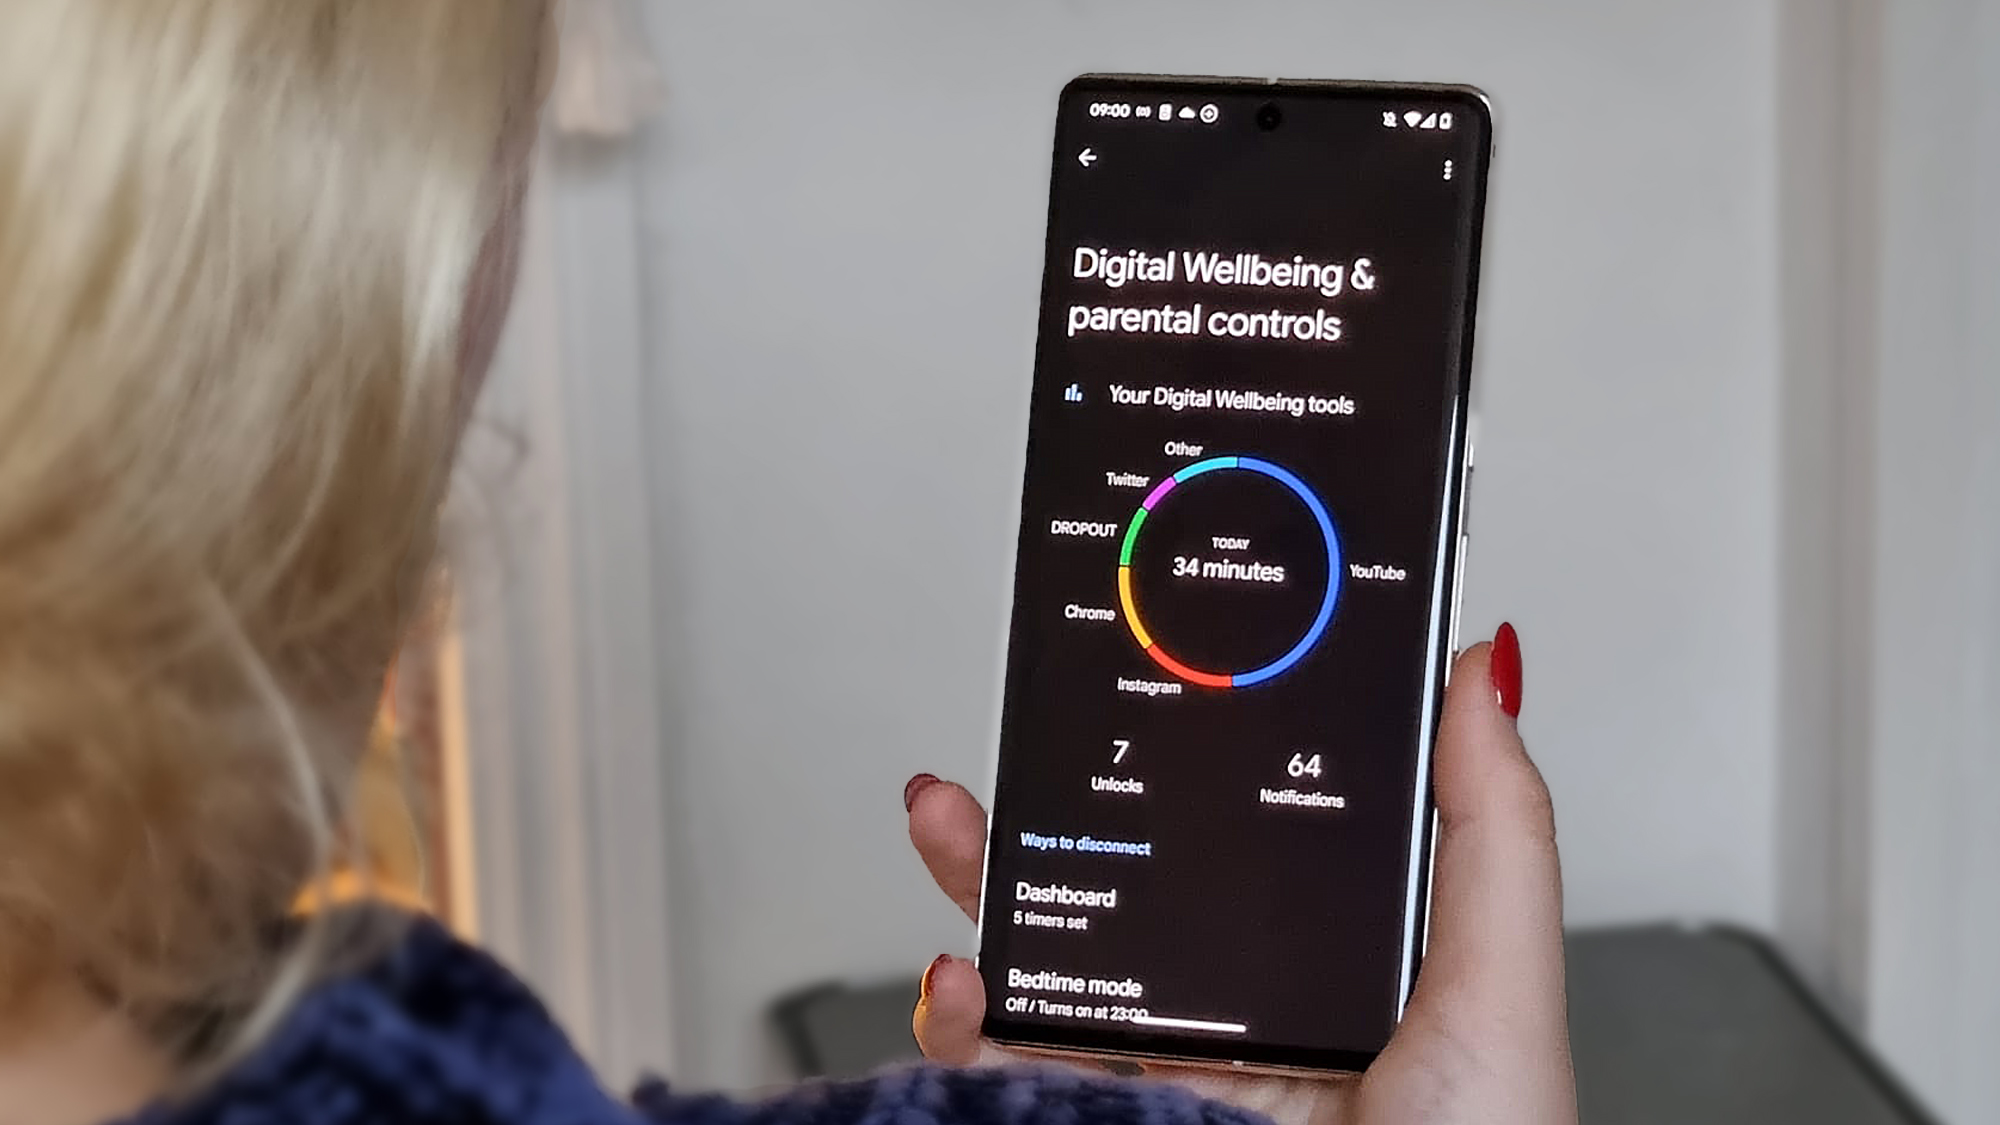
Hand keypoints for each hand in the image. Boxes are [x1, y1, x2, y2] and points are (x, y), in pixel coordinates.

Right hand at [903, 629, 1575, 1124]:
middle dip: (1053, 812)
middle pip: (1128, 889)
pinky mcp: (1118, 1120)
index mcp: (1337, 960)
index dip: (1189, 760)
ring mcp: (1175, 1076)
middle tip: (1012, 749)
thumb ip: (1491, 831)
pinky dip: (965, 1027)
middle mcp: (1248, 1012)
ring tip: (953, 831)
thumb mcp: (1500, 986)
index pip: (1247, 836)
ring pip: (1054, 967)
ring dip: (986, 893)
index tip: (1147, 687)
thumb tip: (1484, 673)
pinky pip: (1017, 1070)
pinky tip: (962, 986)